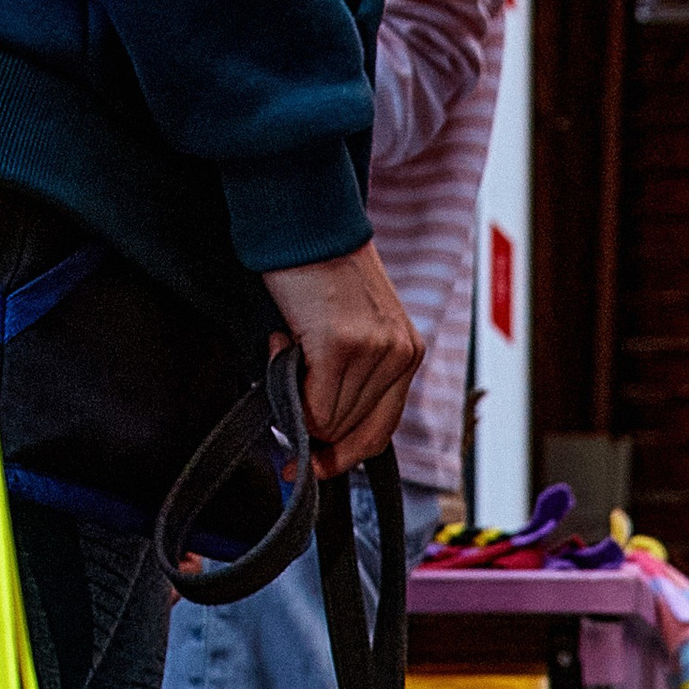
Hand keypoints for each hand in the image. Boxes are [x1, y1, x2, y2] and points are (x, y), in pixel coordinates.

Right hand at [259, 239, 422, 473]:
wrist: (305, 220)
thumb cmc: (320, 269)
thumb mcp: (353, 328)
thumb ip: (351, 378)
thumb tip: (320, 431)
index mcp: (409, 353)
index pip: (380, 431)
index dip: (343, 456)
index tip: (310, 468)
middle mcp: (400, 355)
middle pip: (350, 431)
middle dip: (309, 421)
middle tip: (283, 375)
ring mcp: (374, 352)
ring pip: (328, 421)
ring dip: (294, 395)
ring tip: (287, 343)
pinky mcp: (342, 347)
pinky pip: (310, 405)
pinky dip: (284, 383)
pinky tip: (280, 338)